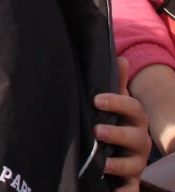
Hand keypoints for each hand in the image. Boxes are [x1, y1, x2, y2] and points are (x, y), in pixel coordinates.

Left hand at [93, 57, 151, 191]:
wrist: (118, 152)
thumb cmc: (114, 122)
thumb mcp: (115, 104)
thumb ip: (117, 84)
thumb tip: (121, 58)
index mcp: (135, 120)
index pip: (133, 109)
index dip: (117, 103)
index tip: (97, 100)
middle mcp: (139, 142)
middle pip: (136, 138)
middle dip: (117, 134)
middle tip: (97, 131)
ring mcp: (135, 163)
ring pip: (132, 166)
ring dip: (117, 164)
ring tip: (101, 163)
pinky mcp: (129, 182)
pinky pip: (130, 190)